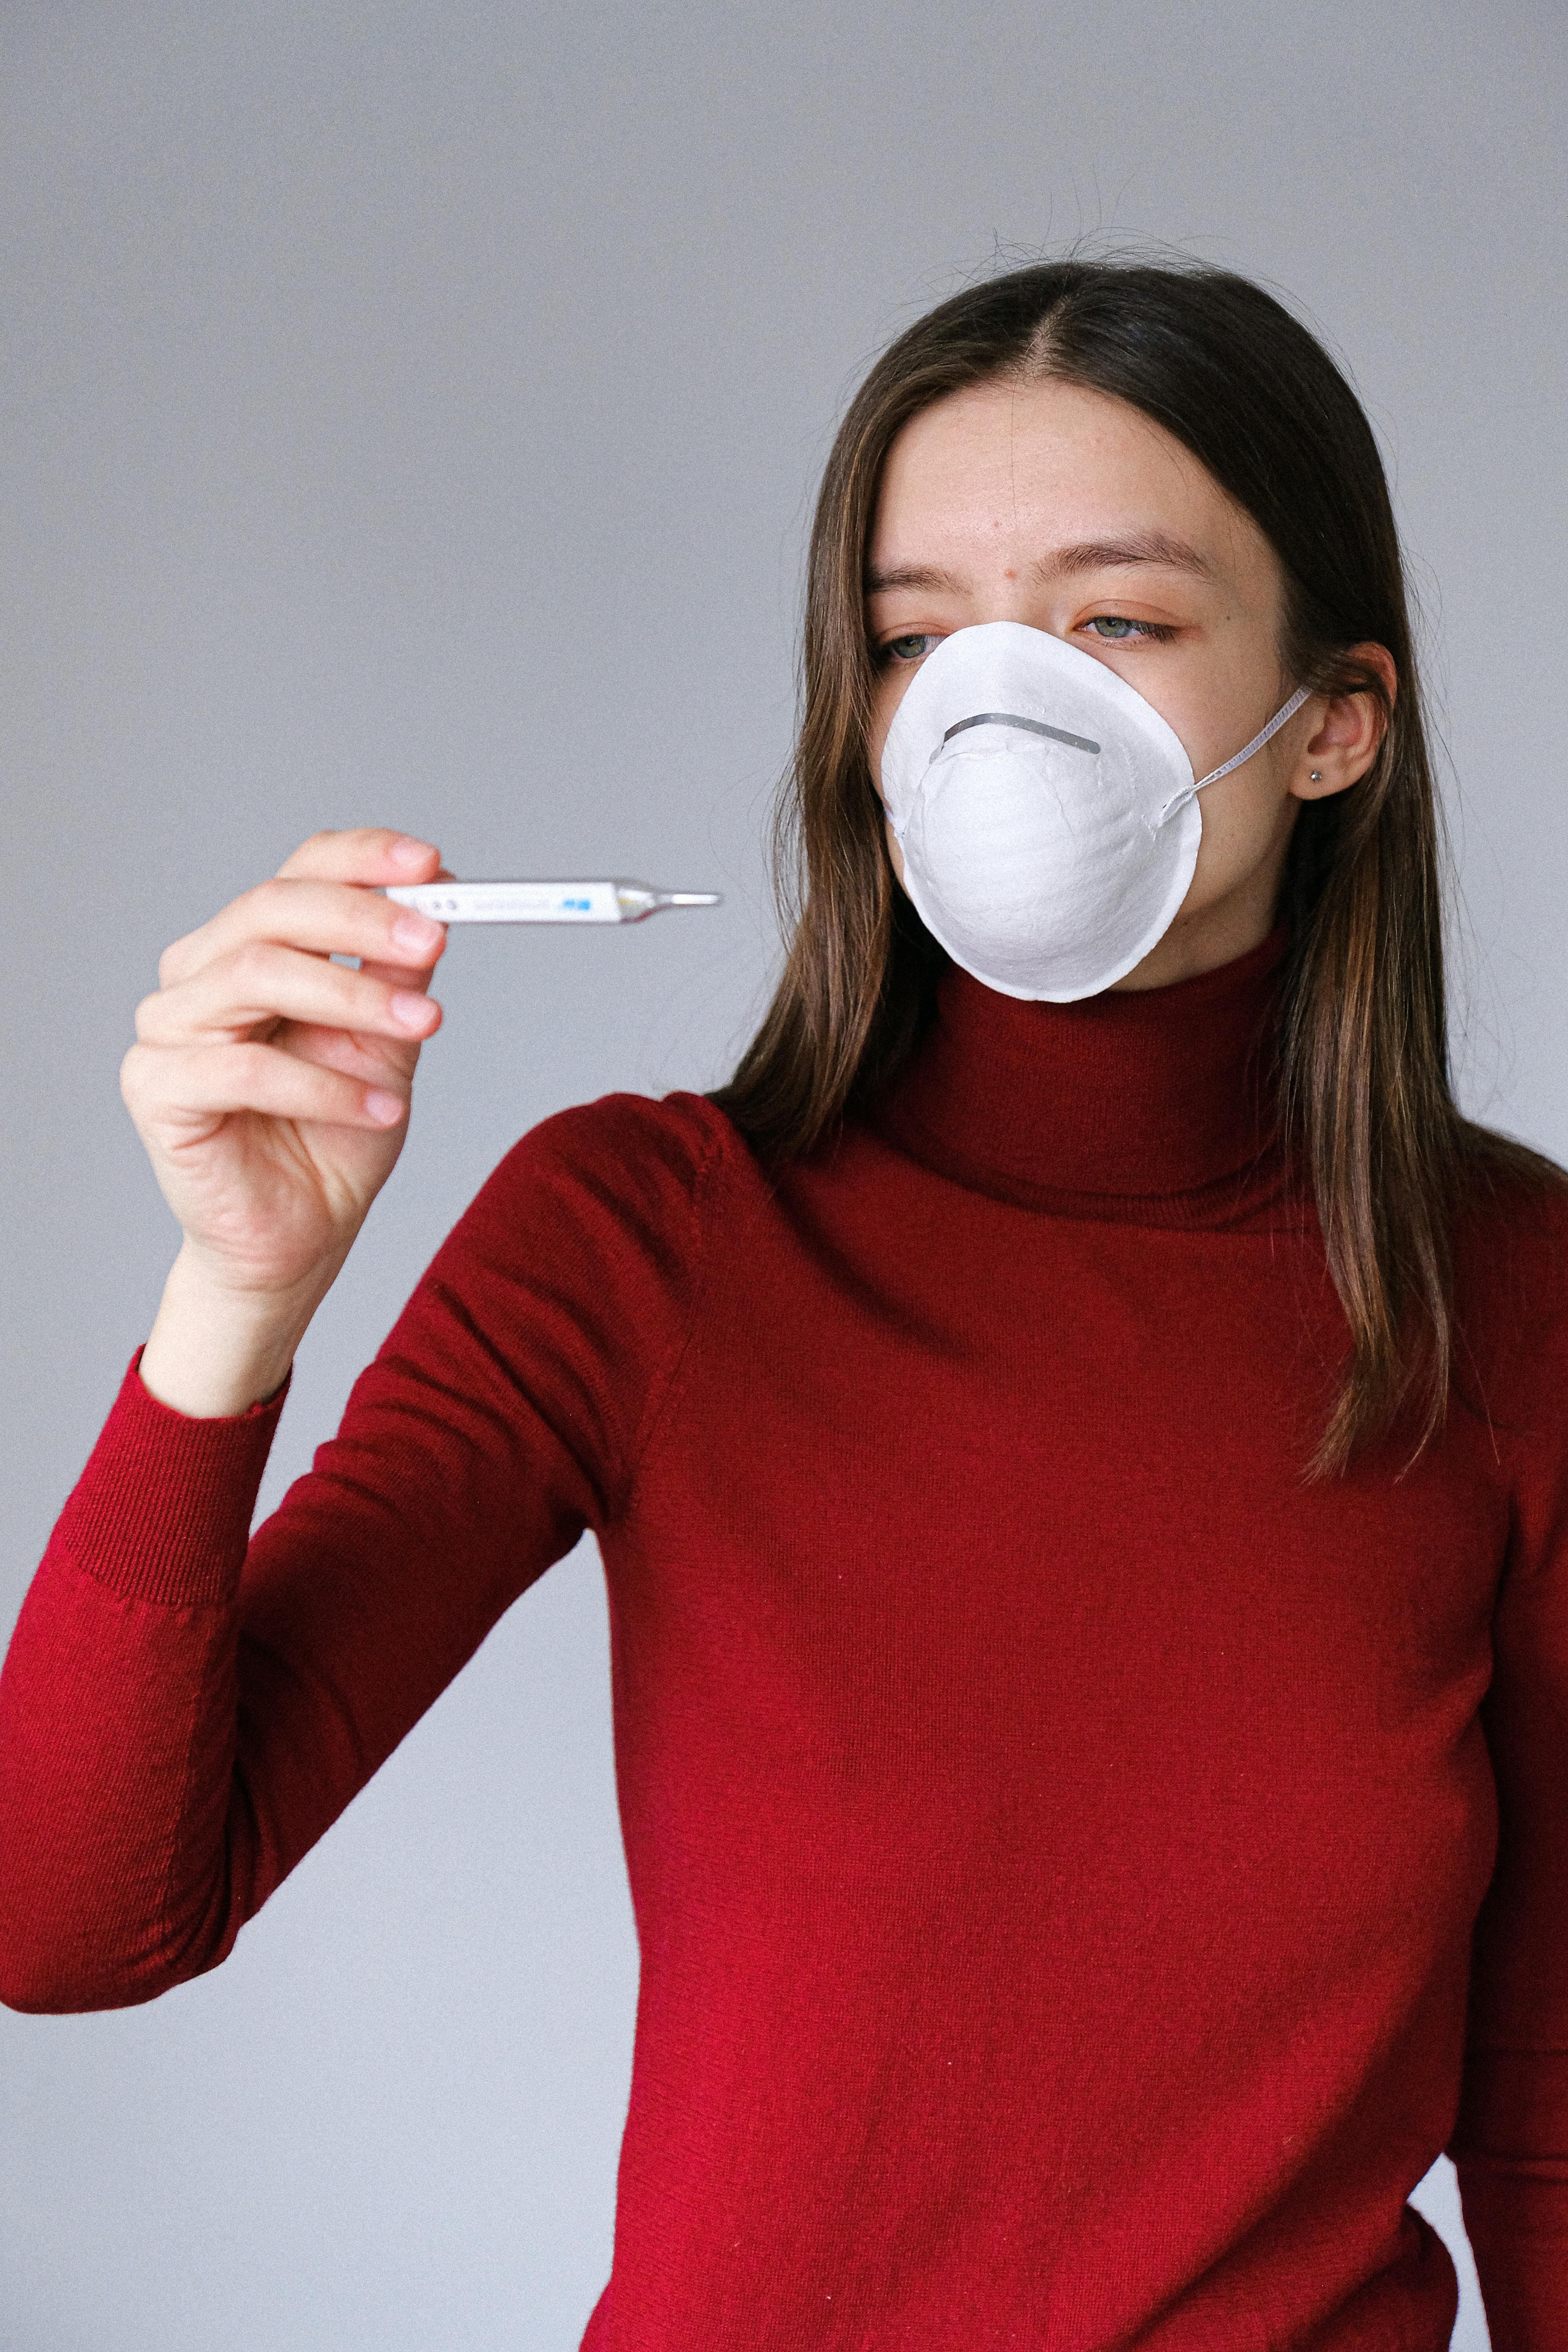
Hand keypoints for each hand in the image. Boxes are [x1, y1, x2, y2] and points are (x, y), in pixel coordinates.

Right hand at [121, 828, 450, 1310]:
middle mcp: (198, 974)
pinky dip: (325, 1084)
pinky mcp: (157, 1088)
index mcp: (250, 947)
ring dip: (353, 997)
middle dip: (362, 919)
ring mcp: (168, 1027)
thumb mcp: (387, 1045)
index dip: (363, 860)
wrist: (301, 1236)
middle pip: (271, 909)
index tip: (433, 866)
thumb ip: (396, 978)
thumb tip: (432, 910)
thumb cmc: (335, 1137)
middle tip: (433, 941)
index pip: (298, 873)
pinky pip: (245, 1068)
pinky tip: (381, 1108)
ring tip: (424, 1026)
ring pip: (256, 974)